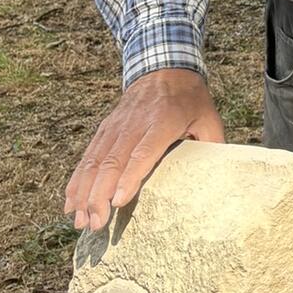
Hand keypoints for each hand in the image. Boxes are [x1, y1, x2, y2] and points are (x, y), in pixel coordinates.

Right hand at [64, 68, 224, 231]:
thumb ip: (214, 145)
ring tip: (80, 220)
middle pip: (112, 161)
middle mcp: (134, 124)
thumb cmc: (191, 100)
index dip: (129, 177)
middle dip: (100, 195)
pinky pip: (88, 157)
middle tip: (96, 224)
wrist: (164, 69)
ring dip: (84, 192)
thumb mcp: (209, 118)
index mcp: (163, 122)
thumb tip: (221, 177)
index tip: (118, 202)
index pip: (143, 152)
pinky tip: (71, 202)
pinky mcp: (105, 129)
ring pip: (95, 161)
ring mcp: (116, 126)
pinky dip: (77, 180)